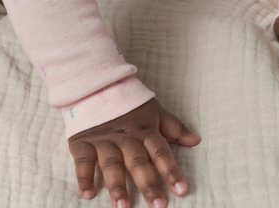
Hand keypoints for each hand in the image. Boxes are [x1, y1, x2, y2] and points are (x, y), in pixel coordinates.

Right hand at [68, 98, 200, 207]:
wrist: (93, 84)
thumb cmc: (127, 102)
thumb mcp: (153, 111)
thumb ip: (173, 128)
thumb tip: (196, 141)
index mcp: (144, 131)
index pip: (161, 153)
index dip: (171, 171)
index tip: (181, 190)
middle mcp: (125, 138)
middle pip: (138, 162)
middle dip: (148, 184)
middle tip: (158, 205)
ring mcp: (103, 141)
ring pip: (112, 165)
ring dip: (117, 186)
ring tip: (123, 206)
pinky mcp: (82, 143)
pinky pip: (83, 162)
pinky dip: (84, 177)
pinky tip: (87, 194)